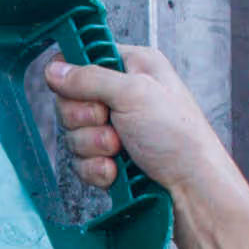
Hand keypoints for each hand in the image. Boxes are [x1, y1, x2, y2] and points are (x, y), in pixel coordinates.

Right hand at [44, 44, 230, 203]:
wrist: (192, 188)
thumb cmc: (180, 137)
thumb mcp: (134, 93)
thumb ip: (90, 78)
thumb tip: (56, 70)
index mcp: (134, 68)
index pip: (85, 60)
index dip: (74, 75)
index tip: (76, 89)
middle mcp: (123, 96)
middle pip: (71, 100)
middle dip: (86, 119)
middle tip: (109, 122)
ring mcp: (115, 130)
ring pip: (74, 134)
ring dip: (93, 146)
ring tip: (119, 149)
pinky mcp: (110, 160)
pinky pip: (81, 162)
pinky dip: (96, 168)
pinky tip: (116, 170)